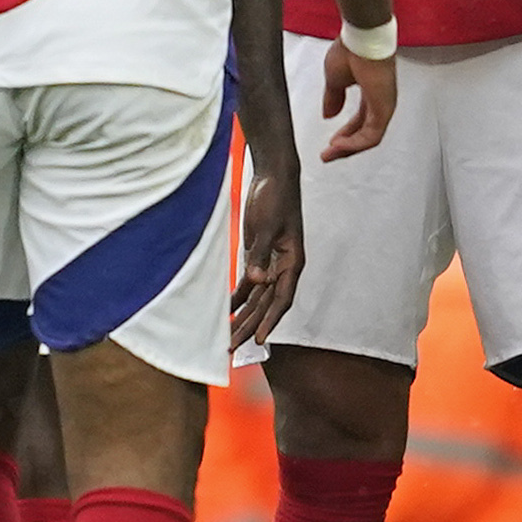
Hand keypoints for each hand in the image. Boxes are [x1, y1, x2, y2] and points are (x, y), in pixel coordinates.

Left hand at [231, 168, 306, 345]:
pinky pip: (248, 284)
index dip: (270, 321)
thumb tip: (255, 281)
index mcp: (292, 262)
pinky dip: (238, 298)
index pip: (282, 300)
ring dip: (243, 316)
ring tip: (229, 336)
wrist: (273, 175)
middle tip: (233, 346)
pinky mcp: (257, 255)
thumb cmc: (276, 198)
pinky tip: (228, 311)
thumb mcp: (267, 226)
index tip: (259, 339)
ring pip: (257, 298)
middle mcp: (283, 267)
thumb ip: (260, 254)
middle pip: (266, 304)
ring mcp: (270, 263)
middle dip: (250, 325)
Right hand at [320, 44, 394, 159]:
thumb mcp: (335, 79)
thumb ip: (333, 98)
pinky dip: (355, 143)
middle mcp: (379, 101)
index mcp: (370, 93)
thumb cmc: (351, 49)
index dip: (344, 135)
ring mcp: (384, 105)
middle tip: (328, 156)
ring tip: (331, 153)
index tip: (329, 145)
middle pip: (364, 133)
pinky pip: (371, 135)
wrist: (360, 38)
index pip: (359, 122)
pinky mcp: (384, 109)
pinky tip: (340, 145)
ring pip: (369, 138)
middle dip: (345, 146)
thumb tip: (328, 115)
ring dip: (348, 148)